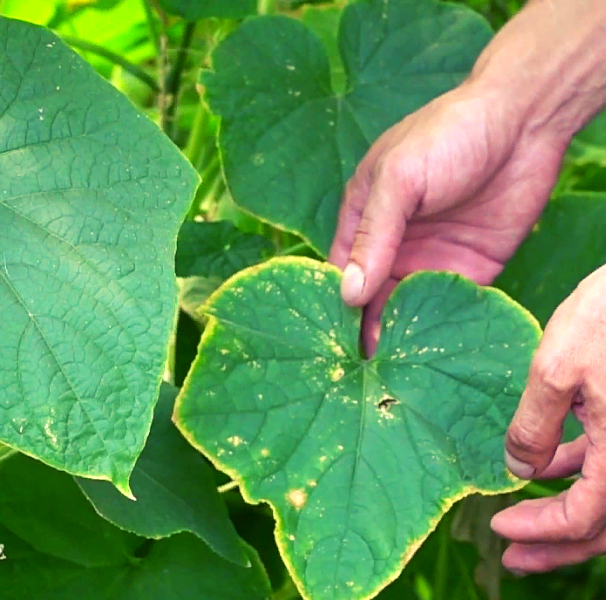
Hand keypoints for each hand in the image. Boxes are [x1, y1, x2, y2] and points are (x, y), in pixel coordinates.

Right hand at [329, 0, 605, 352]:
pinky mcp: (469, 269)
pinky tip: (429, 357)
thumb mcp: (399, 178)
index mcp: (365, 217)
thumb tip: (349, 293)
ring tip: (390, 375)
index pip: (341, 271)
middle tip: (357, 375)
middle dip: (363, 331)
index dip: (333, 305)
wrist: (524, 121)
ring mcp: (430, 258)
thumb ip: (374, 234)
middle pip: (370, 297)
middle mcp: (394, 243)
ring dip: (399, 336)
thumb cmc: (448, 135)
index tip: (327, 344)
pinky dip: (437, 330)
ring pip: (406, 308)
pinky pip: (447, 306)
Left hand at [491, 265, 605, 573]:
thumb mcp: (558, 369)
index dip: (541, 531)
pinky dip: (581, 474)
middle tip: (512, 561)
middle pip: (605, 524)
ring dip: (568, 513)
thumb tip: (518, 469)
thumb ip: (536, 426)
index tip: (500, 529)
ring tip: (520, 521)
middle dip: (557, 545)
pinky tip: (546, 467)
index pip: (586, 517)